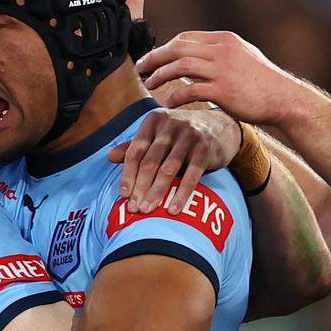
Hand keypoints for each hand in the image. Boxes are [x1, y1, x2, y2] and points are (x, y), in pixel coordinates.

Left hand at [107, 108, 238, 213]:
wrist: (221, 126)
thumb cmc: (182, 135)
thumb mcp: (158, 134)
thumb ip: (135, 145)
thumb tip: (109, 157)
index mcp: (154, 121)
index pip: (135, 150)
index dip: (128, 174)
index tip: (124, 195)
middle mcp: (170, 125)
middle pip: (150, 161)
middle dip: (140, 187)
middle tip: (134, 208)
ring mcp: (189, 136)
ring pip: (168, 168)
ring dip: (157, 192)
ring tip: (149, 210)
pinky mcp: (205, 148)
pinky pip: (191, 175)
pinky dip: (182, 193)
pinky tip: (174, 208)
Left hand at [134, 31, 307, 127]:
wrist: (283, 98)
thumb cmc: (263, 81)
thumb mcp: (242, 55)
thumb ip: (220, 52)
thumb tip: (197, 54)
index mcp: (224, 40)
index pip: (185, 38)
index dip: (164, 48)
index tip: (152, 58)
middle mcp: (221, 51)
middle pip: (177, 48)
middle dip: (154, 58)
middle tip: (140, 68)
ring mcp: (222, 70)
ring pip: (180, 66)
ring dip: (159, 75)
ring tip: (148, 84)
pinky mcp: (223, 91)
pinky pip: (190, 90)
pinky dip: (175, 95)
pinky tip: (169, 103)